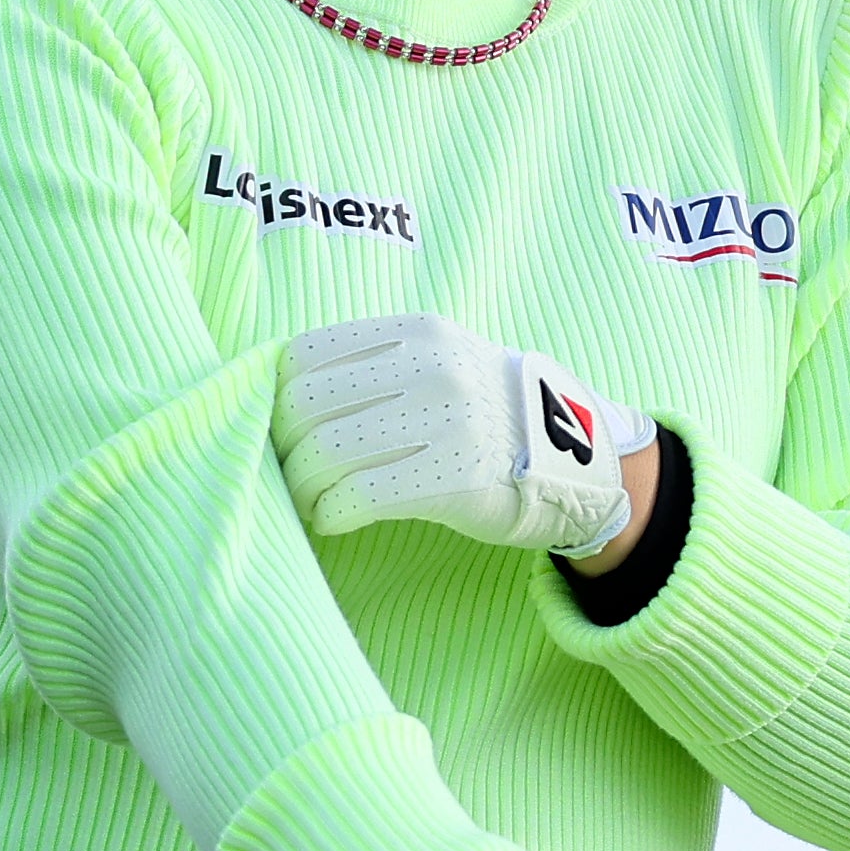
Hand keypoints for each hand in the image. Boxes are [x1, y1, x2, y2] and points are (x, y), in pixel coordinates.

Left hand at [276, 312, 655, 563]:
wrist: (575, 456)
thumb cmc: (483, 410)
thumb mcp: (438, 357)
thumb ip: (370, 362)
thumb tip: (274, 391)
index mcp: (417, 331)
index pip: (304, 355)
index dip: (275, 397)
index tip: (281, 427)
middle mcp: (431, 368)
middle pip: (305, 407)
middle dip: (283, 448)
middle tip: (289, 471)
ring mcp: (447, 422)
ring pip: (324, 454)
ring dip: (301, 487)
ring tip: (309, 501)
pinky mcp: (456, 480)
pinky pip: (358, 497)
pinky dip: (329, 513)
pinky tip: (333, 519)